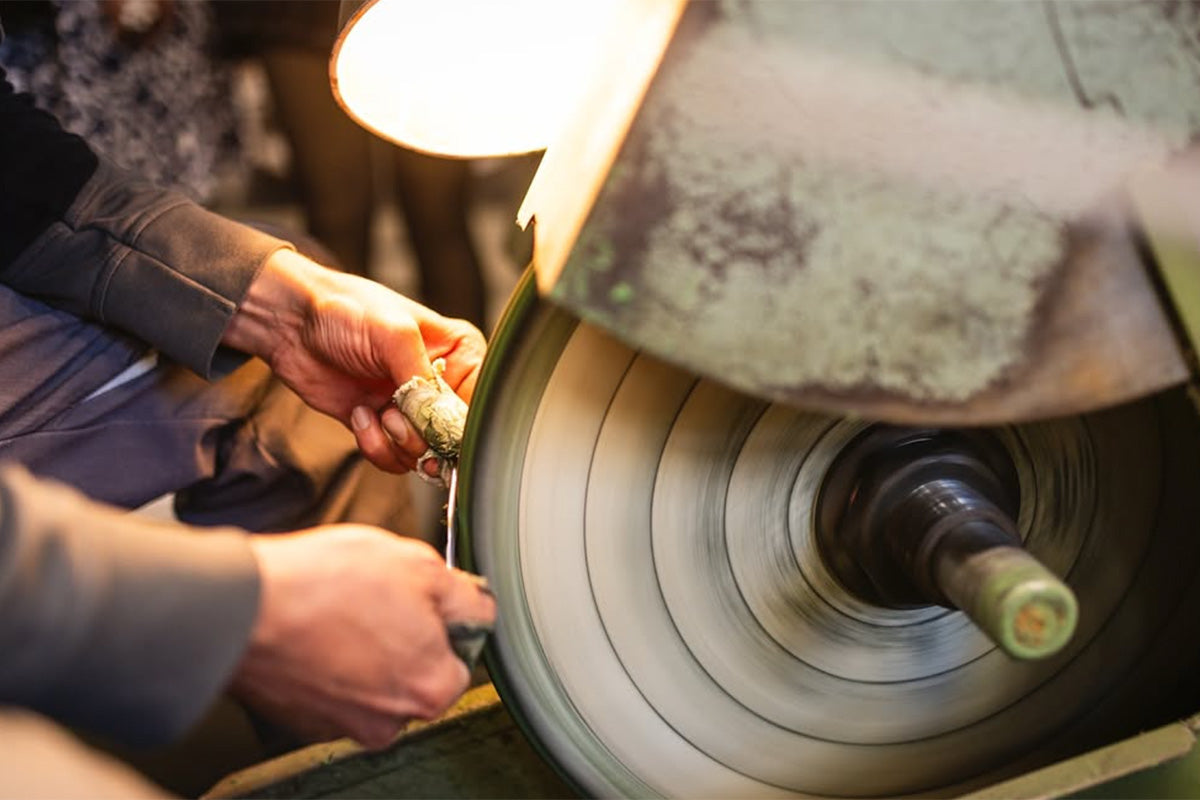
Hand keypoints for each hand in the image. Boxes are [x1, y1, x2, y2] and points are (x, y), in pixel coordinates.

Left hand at [221, 249, 486, 472]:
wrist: (292, 322)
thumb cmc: (347, 311)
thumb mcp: (394, 336)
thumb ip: (422, 381)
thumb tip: (441, 424)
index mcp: (459, 354)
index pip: (479, 402)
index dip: (460, 423)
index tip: (436, 428)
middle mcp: (441, 383)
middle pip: (455, 436)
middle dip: (424, 437)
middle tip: (396, 419)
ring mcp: (411, 408)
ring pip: (425, 454)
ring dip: (397, 443)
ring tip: (376, 413)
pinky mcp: (383, 426)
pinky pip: (395, 458)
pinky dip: (376, 446)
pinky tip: (360, 414)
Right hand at [231, 525, 495, 748]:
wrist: (243, 606)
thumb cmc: (326, 584)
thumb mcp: (419, 565)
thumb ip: (465, 596)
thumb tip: (478, 607)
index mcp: (431, 688)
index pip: (464, 654)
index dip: (445, 617)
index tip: (423, 597)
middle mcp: (389, 720)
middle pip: (416, 670)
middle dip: (404, 634)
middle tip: (376, 596)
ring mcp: (342, 723)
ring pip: (373, 677)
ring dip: (364, 646)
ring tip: (340, 608)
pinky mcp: (301, 717)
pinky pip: (331, 683)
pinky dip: (328, 658)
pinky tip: (316, 625)